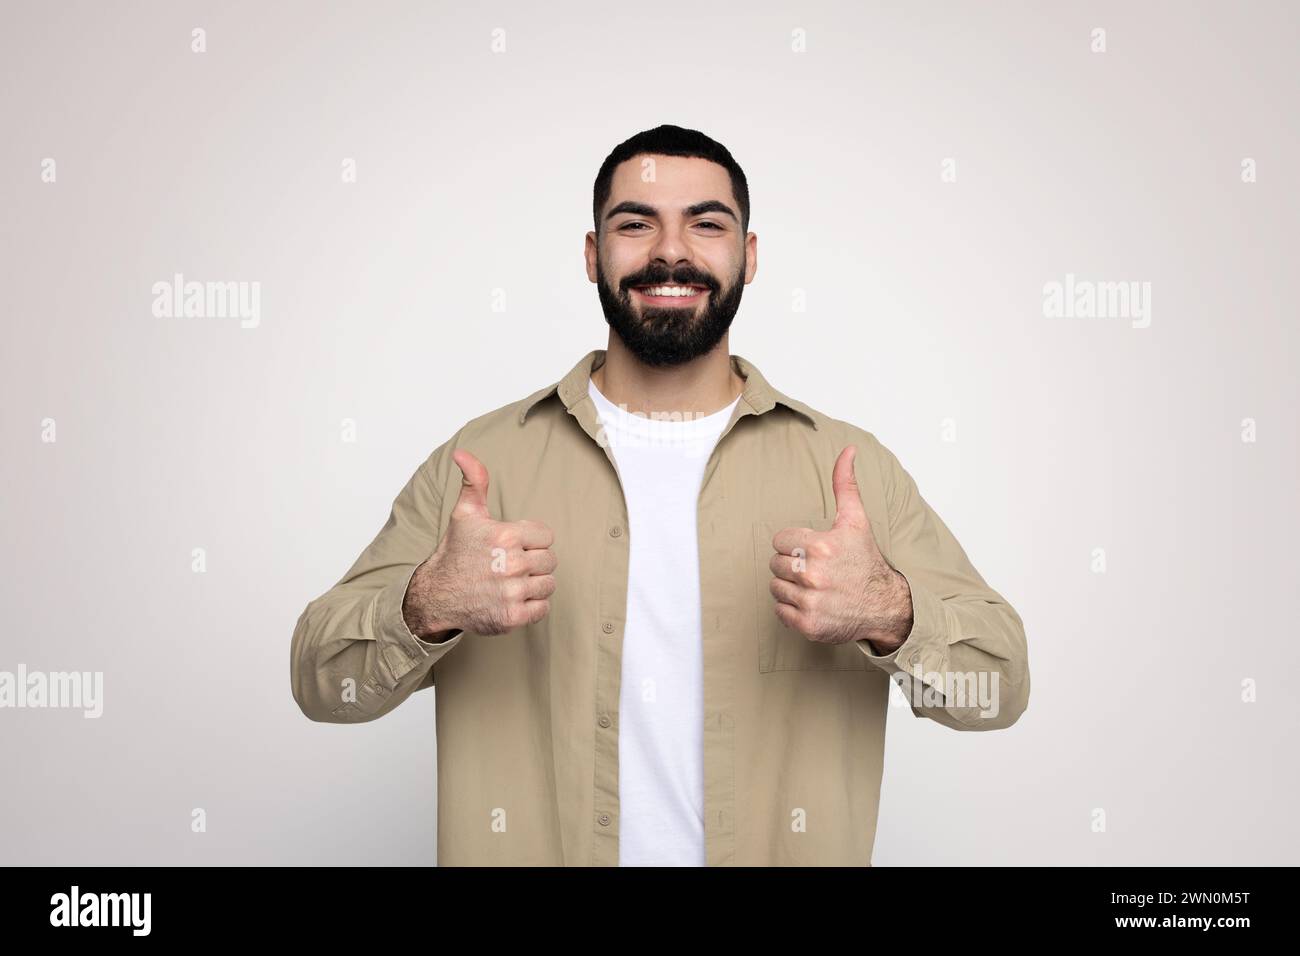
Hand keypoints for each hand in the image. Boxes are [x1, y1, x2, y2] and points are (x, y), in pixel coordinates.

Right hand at [402, 449, 557, 637]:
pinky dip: (532, 605)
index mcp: (505, 536)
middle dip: (534, 562)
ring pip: (548, 584)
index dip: (531, 540)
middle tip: (511, 565)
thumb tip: (463, 453)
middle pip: (550, 560)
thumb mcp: (466, 514)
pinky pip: (543, 608)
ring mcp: (512, 592)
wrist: (437, 595)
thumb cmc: (456, 553)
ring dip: (534, 584)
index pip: (546, 536)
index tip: (513, 545)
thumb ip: (475, 481)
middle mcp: (511, 564)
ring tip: (511, 582)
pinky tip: (512, 598)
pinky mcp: (512, 616)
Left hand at [768, 445, 912, 652]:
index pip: (780, 540)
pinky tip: (812, 602)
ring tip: (814, 586)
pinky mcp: (808, 624)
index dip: (795, 543)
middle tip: (815, 569)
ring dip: (790, 586)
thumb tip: (848, 450)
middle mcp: (814, 574)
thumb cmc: (865, 560)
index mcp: (821, 546)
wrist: (884, 605)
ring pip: (775, 587)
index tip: (814, 550)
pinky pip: (779, 611)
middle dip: (791, 564)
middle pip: (775, 564)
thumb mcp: (856, 520)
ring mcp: (810, 601)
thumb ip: (845, 484)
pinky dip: (791, 609)